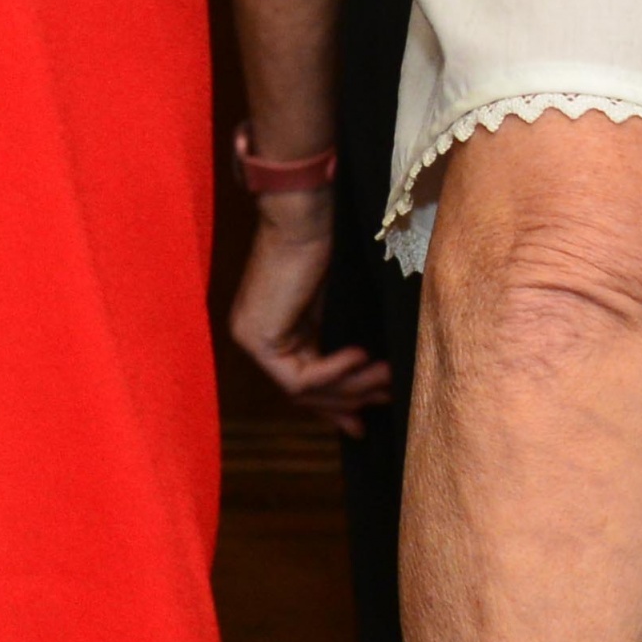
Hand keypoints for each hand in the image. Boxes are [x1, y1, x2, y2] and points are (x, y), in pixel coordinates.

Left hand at [230, 184, 393, 423]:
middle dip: (349, 403)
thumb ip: (342, 346)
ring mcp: (252, 340)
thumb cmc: (327, 252)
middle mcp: (257, 339)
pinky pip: (300, 378)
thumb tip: (371, 389)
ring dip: (353, 388)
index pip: (304, 386)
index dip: (338, 405)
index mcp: (276, 332)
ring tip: (388, 375)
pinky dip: (335, 373)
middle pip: (305, 394)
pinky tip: (362, 356)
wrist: (306, 218)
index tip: (366, 423)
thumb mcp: (339, 311)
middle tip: (388, 402)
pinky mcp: (257, 339)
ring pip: (306, 391)